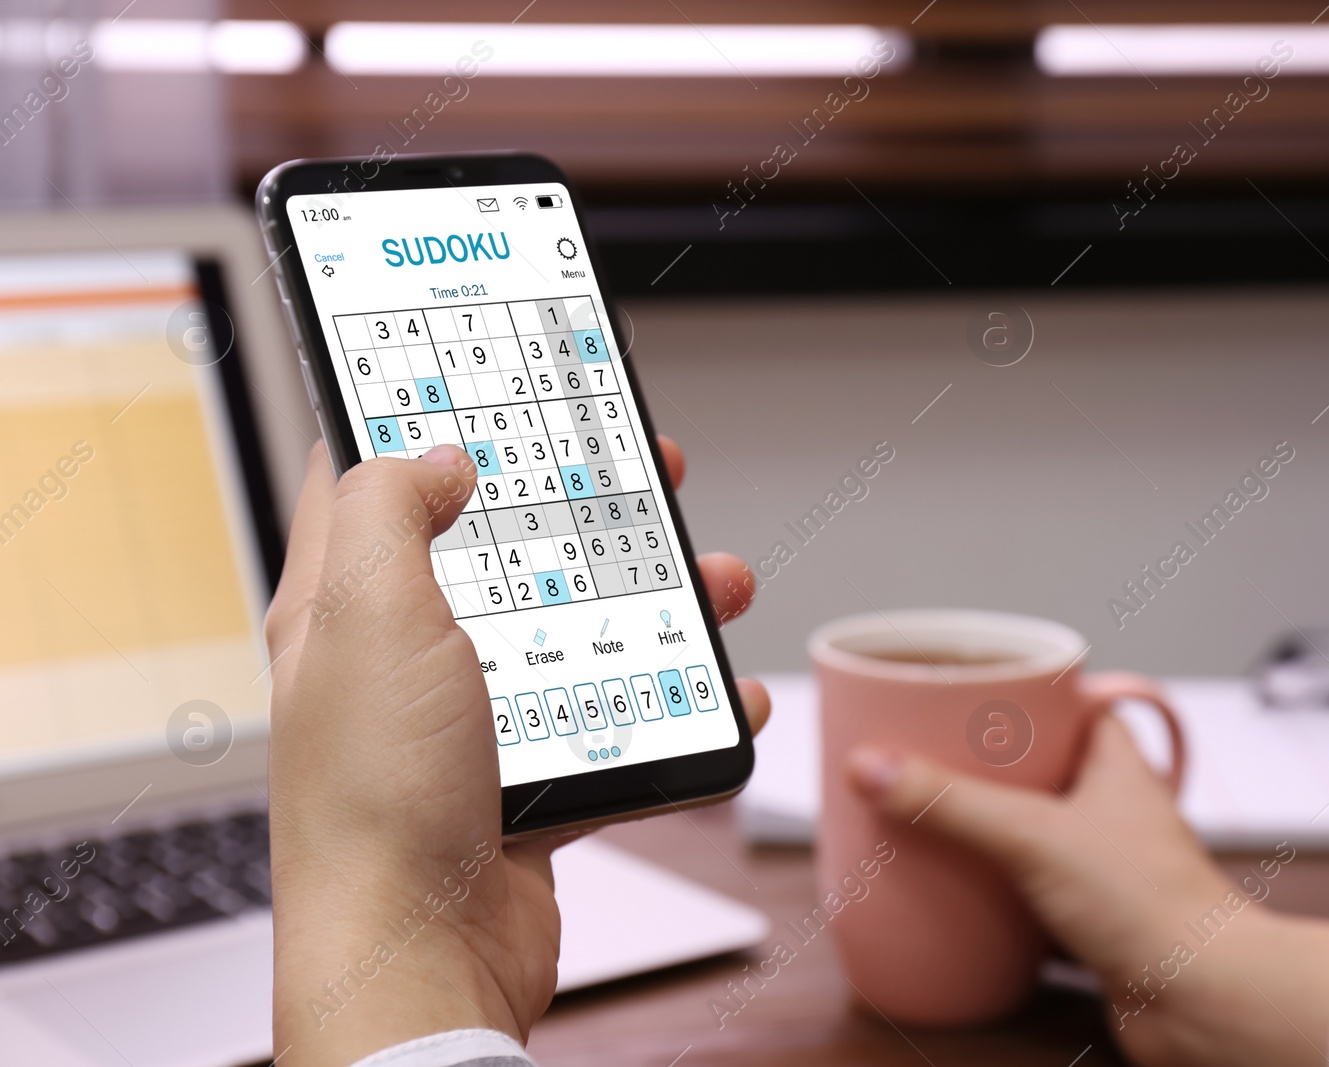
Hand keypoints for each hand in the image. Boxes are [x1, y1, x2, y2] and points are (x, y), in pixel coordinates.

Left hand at [265, 437, 768, 1066]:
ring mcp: (472, 722)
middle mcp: (407, 657)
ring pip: (577, 631)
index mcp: (347, 605)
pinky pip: (616, 720)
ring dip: (657, 603)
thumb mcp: (370, 614)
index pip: (380, 483)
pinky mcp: (529, 781)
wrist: (420, 959)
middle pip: (508, 550)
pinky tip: (721, 693)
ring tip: (717, 582)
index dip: (439, 424)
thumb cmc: (376, 803)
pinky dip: (676, 704)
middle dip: (587, 508)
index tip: (504, 384)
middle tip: (646, 471)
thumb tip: (434, 456)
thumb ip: (392, 509)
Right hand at [847, 716, 1328, 1066]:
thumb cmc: (1158, 909)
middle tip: (924, 759)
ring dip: (984, 836)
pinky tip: (954, 897)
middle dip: (980, 770)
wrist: (1205, 1005)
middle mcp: (1111, 811)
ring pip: (1030, 837)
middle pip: (1034, 771)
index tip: (960, 692)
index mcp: (1113, 765)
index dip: (1016, 696)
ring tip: (926, 822)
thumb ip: (949, 801)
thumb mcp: (1034, 836)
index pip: (1064, 705)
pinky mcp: (1090, 924)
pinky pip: (1029, 899)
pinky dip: (994, 898)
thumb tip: (872, 766)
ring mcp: (1102, 868)